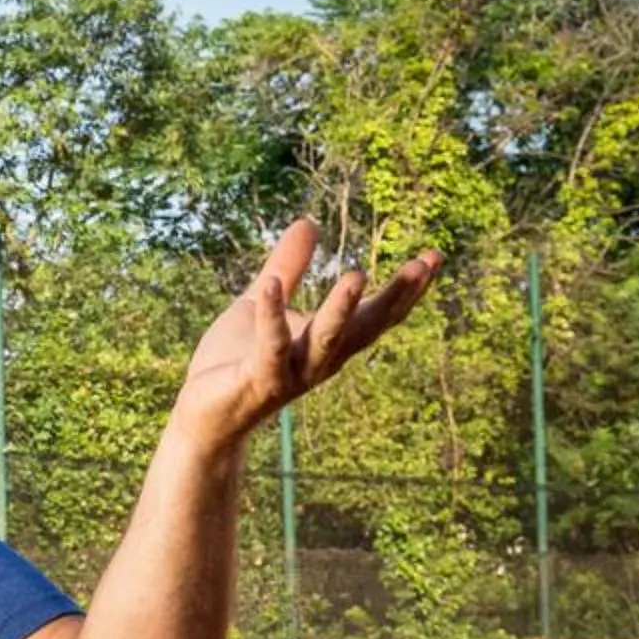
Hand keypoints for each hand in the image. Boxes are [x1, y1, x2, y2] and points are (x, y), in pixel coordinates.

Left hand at [174, 219, 439, 456]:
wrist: (203, 415)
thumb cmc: (236, 360)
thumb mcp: (264, 303)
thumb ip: (287, 267)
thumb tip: (309, 222)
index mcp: (328, 342)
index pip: (377, 315)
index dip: (407, 289)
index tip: (435, 257)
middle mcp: (320, 360)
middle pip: (367, 328)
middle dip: (396, 298)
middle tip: (423, 265)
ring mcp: (292, 374)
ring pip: (324, 342)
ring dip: (342, 310)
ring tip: (358, 275)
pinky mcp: (258, 382)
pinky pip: (269, 349)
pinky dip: (271, 318)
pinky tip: (270, 286)